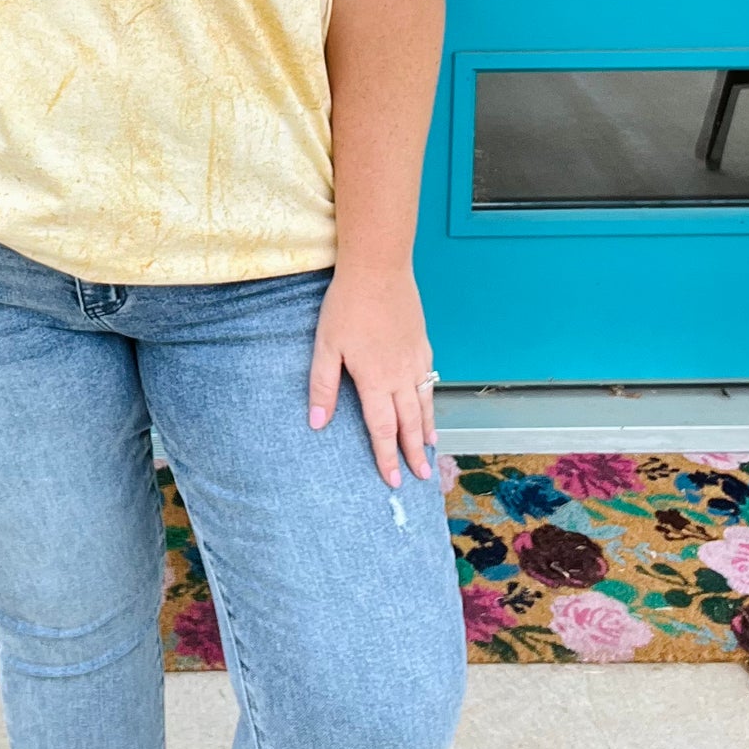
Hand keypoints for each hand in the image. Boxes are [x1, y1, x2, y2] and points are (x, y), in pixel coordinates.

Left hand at [307, 265, 434, 487]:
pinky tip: (428, 402)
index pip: (383, 429)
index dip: (387, 457)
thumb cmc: (347, 304)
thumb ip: (323, 386)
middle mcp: (401, 375)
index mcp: (375, 380)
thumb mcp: (325, 345)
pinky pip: (429, 380)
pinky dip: (431, 399)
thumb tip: (317, 424)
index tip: (394, 480)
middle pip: (409, 422)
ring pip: (424, 403)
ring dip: (426, 428)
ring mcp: (415, 358)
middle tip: (421, 476)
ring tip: (429, 449)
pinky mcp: (422, 342)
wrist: (379, 267)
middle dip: (413, 452)